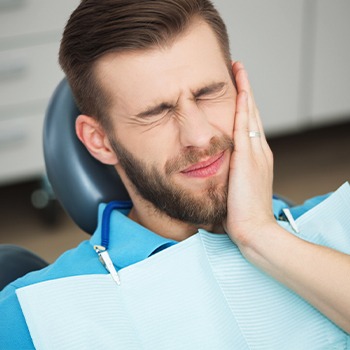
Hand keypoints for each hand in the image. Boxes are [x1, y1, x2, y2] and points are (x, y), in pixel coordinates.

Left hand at [224, 62, 275, 249]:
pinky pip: (245, 126)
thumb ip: (231, 175)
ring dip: (245, 91)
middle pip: (253, 114)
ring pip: (251, 114)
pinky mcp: (248, 158)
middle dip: (246, 91)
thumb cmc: (242, 214)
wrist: (254, 230)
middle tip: (240, 70)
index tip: (238, 90)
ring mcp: (256, 153)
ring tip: (240, 71)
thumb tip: (217, 170)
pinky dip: (244, 107)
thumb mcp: (236, 189)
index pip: (250, 126)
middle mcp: (259, 151)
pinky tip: (241, 91)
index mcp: (256, 159)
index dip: (245, 106)